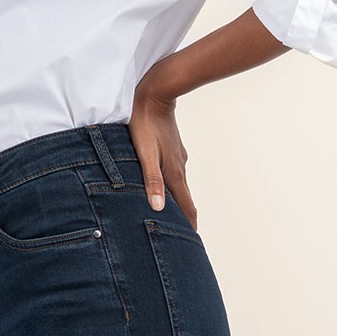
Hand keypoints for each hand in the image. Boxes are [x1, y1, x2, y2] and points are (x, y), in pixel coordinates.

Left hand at [130, 66, 196, 225]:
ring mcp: (177, 157)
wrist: (155, 92)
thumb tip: (159, 208)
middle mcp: (179, 167)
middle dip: (184, 218)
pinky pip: (174, 173)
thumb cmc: (144, 123)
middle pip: (184, 199)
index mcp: (173, 173)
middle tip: (183, 235)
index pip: (186, 206)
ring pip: (179, 185)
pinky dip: (172, 186)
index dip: (189, 225)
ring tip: (173, 215)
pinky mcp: (172, 148)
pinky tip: (164, 186)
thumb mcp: (144, 153)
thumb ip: (151, 181)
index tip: (192, 243)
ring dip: (178, 201)